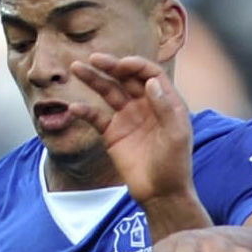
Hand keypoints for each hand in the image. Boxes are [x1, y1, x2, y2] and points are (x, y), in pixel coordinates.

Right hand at [67, 53, 194, 208]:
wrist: (161, 194)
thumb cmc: (175, 165)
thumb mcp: (176, 136)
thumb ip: (165, 108)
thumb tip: (150, 81)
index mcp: (165, 101)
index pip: (149, 73)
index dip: (135, 65)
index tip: (121, 65)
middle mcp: (145, 104)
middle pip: (126, 77)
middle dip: (110, 66)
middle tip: (93, 58)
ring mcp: (127, 117)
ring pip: (108, 91)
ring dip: (93, 79)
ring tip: (76, 68)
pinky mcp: (112, 133)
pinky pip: (96, 117)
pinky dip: (85, 111)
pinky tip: (75, 107)